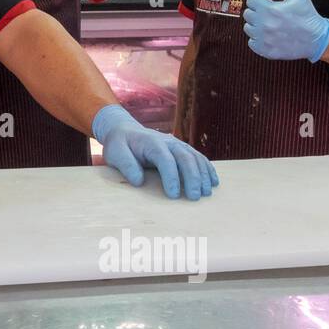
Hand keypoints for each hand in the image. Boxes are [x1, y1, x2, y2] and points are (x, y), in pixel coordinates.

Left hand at [92, 104, 217, 200]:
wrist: (125, 130)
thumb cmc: (119, 144)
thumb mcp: (114, 153)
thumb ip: (126, 165)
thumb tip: (139, 181)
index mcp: (151, 143)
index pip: (165, 159)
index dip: (171, 177)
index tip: (173, 195)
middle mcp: (168, 142)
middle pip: (185, 158)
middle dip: (192, 178)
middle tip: (195, 197)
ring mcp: (177, 144)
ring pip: (195, 158)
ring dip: (203, 175)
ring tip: (206, 193)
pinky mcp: (183, 149)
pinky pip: (199, 158)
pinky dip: (208, 169)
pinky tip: (214, 182)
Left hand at [243, 0, 328, 61]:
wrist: (316, 39)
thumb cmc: (307, 15)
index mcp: (269, 9)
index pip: (251, 1)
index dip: (260, 2)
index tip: (271, 5)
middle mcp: (263, 24)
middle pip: (248, 15)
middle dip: (258, 14)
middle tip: (273, 17)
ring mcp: (263, 38)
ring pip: (248, 29)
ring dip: (257, 28)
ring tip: (272, 27)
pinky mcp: (264, 50)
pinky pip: (251, 43)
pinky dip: (258, 41)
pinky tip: (271, 37)